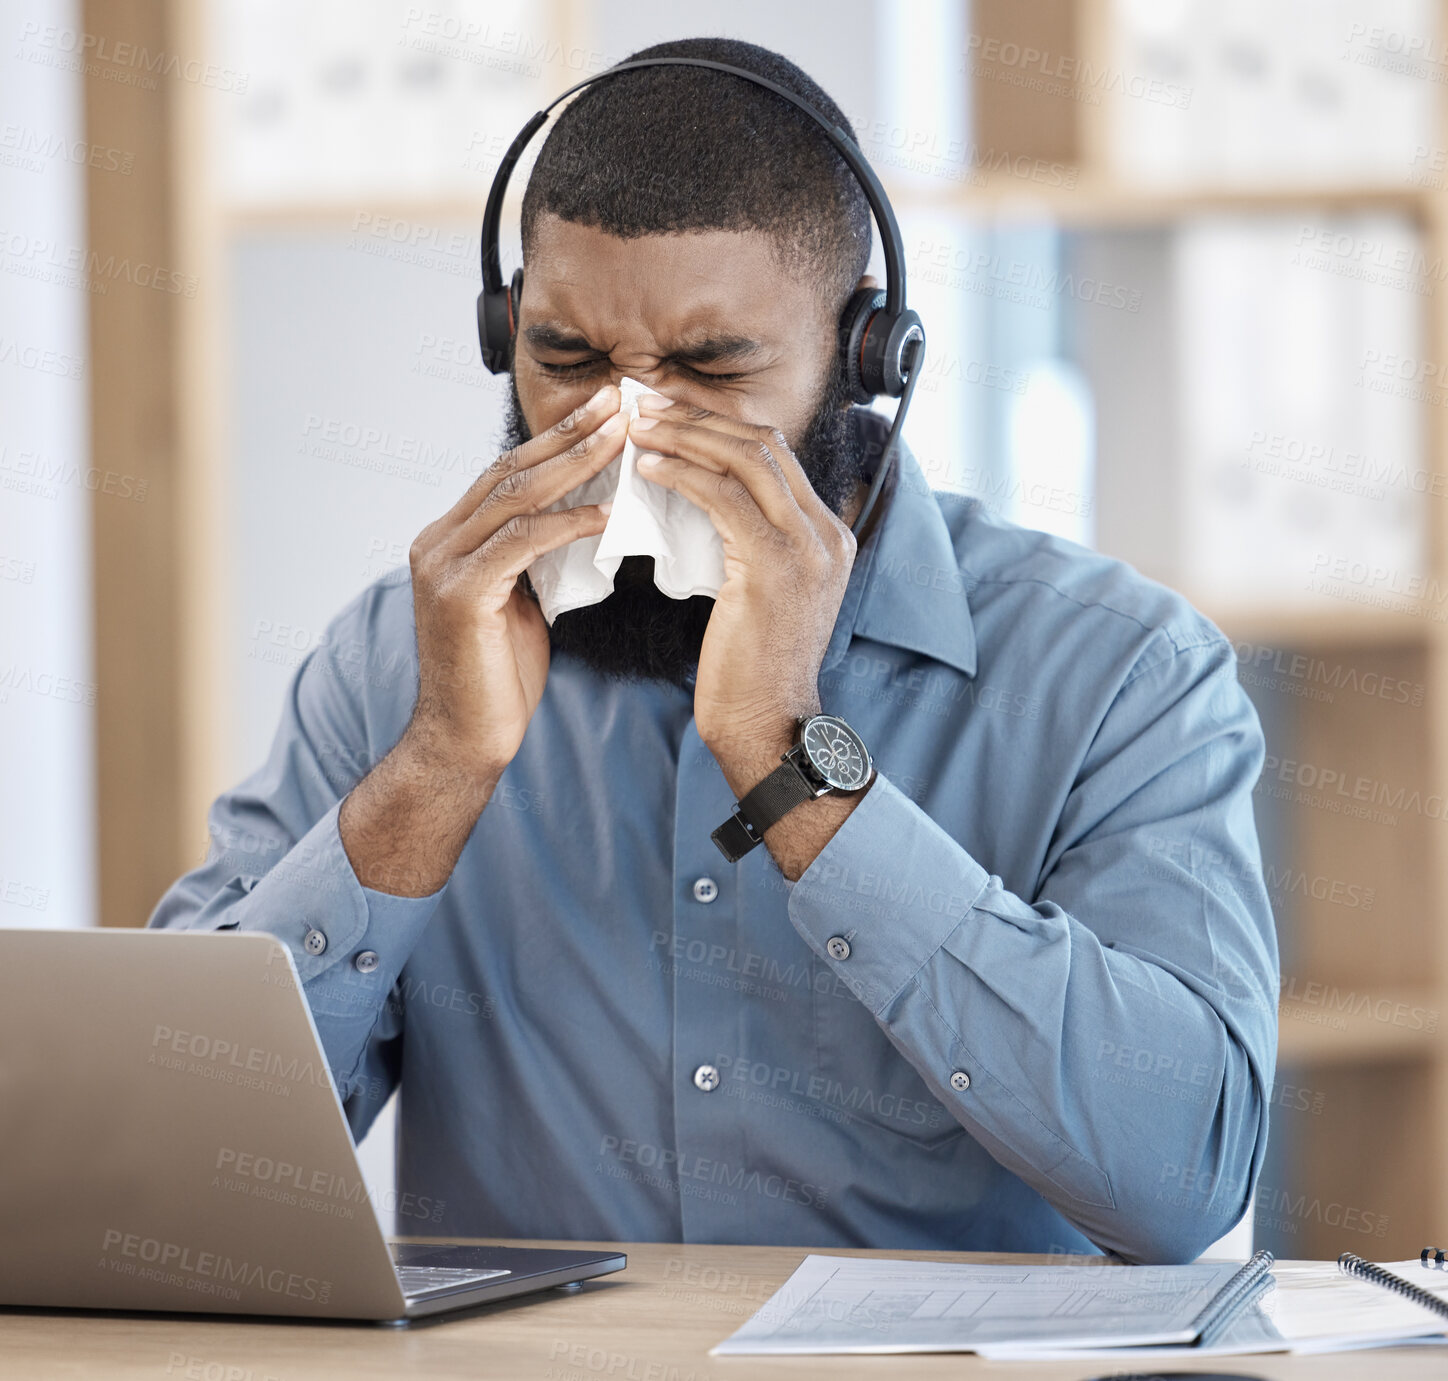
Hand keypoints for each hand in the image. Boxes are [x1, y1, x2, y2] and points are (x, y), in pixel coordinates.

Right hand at [404, 383, 626, 781]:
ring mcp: (442, 565)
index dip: (558, 439)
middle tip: (620, 400)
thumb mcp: (520, 602)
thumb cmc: (498, 678)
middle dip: (570, 433)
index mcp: (449, 539)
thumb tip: (584, 519)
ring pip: (516, 496)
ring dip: (575, 463)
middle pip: (512, 470)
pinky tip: (608, 511)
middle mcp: (437, 541)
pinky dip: (567, 523)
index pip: (509, 474)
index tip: (606, 412)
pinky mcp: (460, 594)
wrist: (463, 741)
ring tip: (623, 437)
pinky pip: (522, 542)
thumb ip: (536, 558)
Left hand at [628, 395, 856, 767]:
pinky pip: (722, 496)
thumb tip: (698, 497)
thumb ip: (747, 542)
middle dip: (700, 418)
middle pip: (764, 443)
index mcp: (828, 535)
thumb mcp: (759, 592)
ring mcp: (808, 546)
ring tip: (639, 428)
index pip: (775, 455)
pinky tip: (646, 468)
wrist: (766, 724)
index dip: (718, 426)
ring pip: (745, 458)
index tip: (670, 416)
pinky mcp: (775, 565)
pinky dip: (680, 474)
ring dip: (686, 436)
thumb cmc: (749, 669)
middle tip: (646, 407)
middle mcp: (828, 533)